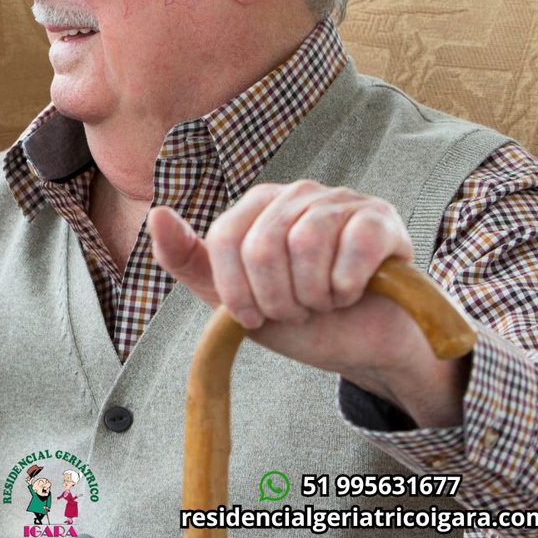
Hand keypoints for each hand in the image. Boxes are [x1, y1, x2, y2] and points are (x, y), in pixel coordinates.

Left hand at [148, 181, 467, 421]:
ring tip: (323, 303)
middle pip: (263, 246)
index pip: (225, 238)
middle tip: (298, 311)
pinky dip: (347, 286)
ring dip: (314, 296)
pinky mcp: (381, 218)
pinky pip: (354, 247)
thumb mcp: (232, 297)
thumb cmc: (299, 316)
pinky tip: (352, 293)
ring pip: (307, 245)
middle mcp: (297, 193)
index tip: (254, 317)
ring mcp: (341, 200)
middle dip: (278, 299)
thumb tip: (157, 214)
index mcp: (256, 206)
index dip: (237, 291)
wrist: (365, 344)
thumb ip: (187, 260)